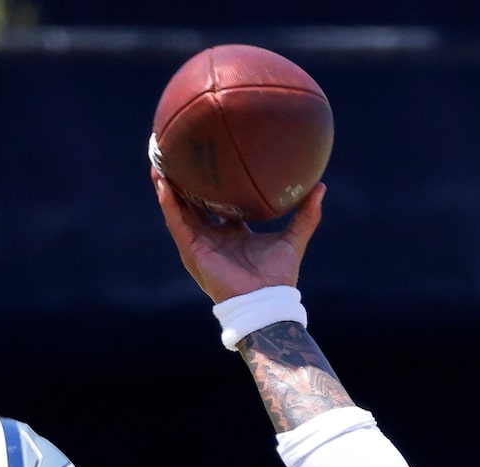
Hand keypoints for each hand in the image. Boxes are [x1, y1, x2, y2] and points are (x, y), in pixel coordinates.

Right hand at [154, 170, 324, 303]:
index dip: (212, 184)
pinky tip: (163, 183)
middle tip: (177, 152)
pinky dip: (169, 203)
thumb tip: (320, 187)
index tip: (209, 159)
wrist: (265, 302)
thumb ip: (306, 215)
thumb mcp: (293, 239)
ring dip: (167, 185)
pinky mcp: (191, 251)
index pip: (218, 203)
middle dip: (183, 180)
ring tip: (159, 160)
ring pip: (178, 209)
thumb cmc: (279, 276)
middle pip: (193, 202)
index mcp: (234, 233)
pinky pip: (176, 222)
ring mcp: (200, 243)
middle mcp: (214, 237)